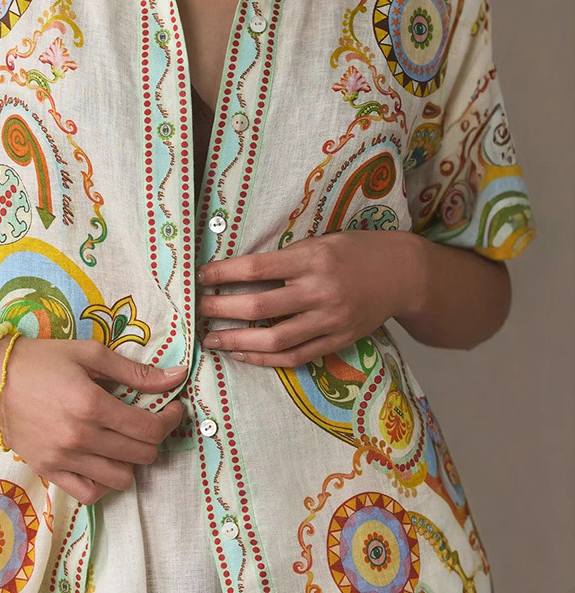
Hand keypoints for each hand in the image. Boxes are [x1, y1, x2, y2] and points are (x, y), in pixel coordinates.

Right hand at [0, 338, 188, 504]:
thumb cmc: (41, 359)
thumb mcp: (90, 353)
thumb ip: (134, 370)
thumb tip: (177, 376)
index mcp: (92, 405)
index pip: (149, 428)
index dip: (170, 420)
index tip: (173, 407)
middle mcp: (80, 438)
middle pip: (140, 454)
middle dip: (156, 437)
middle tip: (152, 419)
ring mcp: (63, 459)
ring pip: (121, 479)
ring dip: (133, 461)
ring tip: (127, 440)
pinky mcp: (48, 471)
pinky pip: (89, 493)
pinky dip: (105, 482)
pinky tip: (104, 460)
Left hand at [195, 230, 422, 366]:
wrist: (404, 273)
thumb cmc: (356, 250)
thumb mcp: (320, 241)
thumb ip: (285, 257)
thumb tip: (237, 271)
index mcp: (312, 259)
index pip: (255, 268)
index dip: (222, 274)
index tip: (200, 277)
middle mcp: (319, 291)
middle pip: (258, 305)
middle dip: (220, 309)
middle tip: (197, 310)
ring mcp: (330, 320)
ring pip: (274, 339)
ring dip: (236, 340)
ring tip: (212, 339)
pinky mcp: (338, 340)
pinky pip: (295, 356)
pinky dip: (265, 358)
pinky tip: (243, 353)